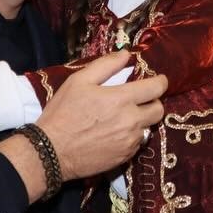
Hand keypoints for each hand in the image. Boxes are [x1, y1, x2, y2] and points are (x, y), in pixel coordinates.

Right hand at [36, 51, 166, 184]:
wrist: (51, 152)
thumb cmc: (63, 113)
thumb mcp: (79, 81)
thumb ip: (106, 65)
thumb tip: (126, 55)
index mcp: (121, 99)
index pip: (156, 88)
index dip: (160, 82)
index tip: (158, 80)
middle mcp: (131, 121)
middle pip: (159, 110)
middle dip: (153, 102)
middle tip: (139, 100)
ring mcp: (129, 141)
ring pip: (148, 127)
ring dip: (141, 120)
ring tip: (122, 118)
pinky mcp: (125, 157)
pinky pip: (137, 143)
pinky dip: (131, 136)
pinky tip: (114, 133)